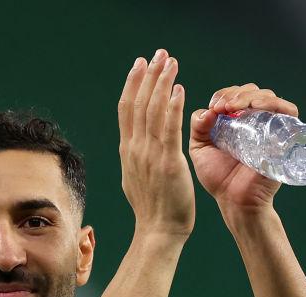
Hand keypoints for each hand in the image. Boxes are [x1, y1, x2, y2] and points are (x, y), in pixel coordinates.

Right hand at [118, 48, 194, 239]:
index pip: (127, 110)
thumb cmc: (153, 210)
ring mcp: (149, 155)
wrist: (158, 232)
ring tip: (170, 62)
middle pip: (138, 103)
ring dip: (161, 82)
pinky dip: (172, 106)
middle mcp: (135, 149)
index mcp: (128, 151)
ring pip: (153, 110)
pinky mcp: (167, 162)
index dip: (133, 84)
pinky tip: (178, 89)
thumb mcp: (137, 179)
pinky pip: (169, 128)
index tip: (139, 65)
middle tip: (157, 54)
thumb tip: (134, 149)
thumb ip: (137, 160)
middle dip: (147, 75)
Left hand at [188, 84, 300, 212]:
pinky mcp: (284, 136)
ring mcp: (270, 127)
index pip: (234, 94)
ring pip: (268, 97)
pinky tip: (256, 107)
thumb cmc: (219, 178)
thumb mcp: (200, 148)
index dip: (223, 94)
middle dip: (236, 93)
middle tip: (223, 107)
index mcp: (235, 121)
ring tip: (235, 106)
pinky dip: (274, 103)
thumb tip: (207, 110)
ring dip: (251, 95)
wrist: (234, 200)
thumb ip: (198, 127)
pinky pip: (288, 111)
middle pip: (252, 91)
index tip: (213, 107)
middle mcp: (255, 121)